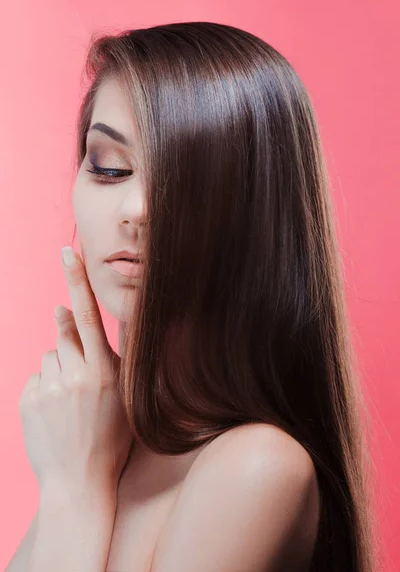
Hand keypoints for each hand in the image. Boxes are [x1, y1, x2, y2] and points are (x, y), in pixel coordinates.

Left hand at [19, 246, 132, 494]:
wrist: (78, 482)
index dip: (76, 280)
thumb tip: (80, 311)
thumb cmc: (110, 438)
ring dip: (59, 367)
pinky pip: (36, 376)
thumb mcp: (125, 394)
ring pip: (49, 354)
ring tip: (70, 401)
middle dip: (69, 337)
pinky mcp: (27, 400)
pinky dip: (45, 385)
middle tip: (79, 370)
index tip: (67, 252)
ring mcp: (48, 388)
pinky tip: (56, 411)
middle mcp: (74, 375)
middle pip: (64, 331)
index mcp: (103, 372)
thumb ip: (110, 351)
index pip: (87, 314)